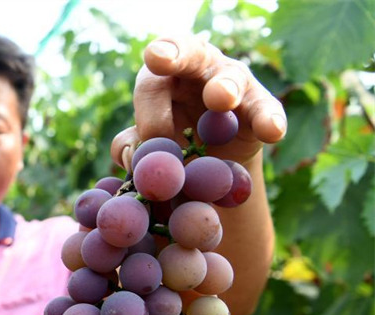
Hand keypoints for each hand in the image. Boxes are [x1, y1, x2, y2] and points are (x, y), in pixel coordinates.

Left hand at [111, 36, 286, 169]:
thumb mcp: (149, 144)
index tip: (154, 57)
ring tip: (220, 99)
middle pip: (190, 56)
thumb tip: (135, 156)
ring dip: (224, 87)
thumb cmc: (172, 146)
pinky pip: (265, 112)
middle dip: (180, 55)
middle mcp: (199, 70)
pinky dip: (268, 121)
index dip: (159, 57)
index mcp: (164, 76)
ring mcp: (234, 85)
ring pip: (230, 78)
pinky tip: (271, 132)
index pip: (158, 63)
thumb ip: (134, 145)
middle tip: (165, 60)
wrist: (210, 169)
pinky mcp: (261, 109)